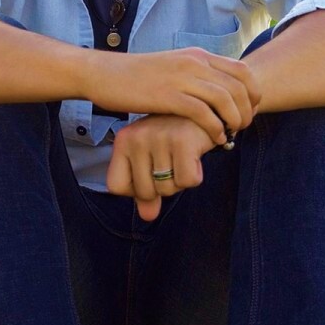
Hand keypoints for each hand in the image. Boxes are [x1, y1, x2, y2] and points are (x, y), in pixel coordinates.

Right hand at [83, 49, 259, 143]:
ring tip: (231, 135)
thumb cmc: (138, 77)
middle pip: (239, 86)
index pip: (243, 71)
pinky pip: (203, 113)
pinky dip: (215, 128)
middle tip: (243, 128)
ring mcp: (181, 78)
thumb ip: (196, 76)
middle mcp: (194, 62)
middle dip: (247, 111)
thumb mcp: (174, 68)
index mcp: (198, 55)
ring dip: (235, 121)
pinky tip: (215, 139)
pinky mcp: (168, 95)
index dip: (253, 93)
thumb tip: (218, 95)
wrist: (104, 74)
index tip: (250, 111)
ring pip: (225, 99)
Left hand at [106, 114, 220, 220]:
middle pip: (144, 192)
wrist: (207, 108)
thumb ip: (147, 189)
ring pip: (167, 189)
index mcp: (123, 140)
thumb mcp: (154, 159)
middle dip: (163, 186)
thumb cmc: (176, 136)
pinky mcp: (181, 141)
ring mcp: (158, 138)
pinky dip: (196, 175)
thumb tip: (148, 217)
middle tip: (173, 161)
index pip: (116, 187)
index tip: (151, 173)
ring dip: (181, 180)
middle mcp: (136, 138)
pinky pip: (187, 181)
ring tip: (184, 156)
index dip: (135, 190)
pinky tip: (195, 155)